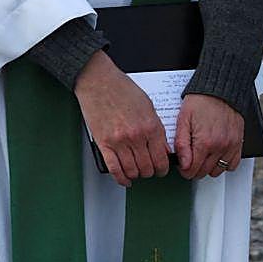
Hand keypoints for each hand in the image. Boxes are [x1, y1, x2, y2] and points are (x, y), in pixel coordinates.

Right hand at [74, 52, 169, 187]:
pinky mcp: (103, 144)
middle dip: (150, 172)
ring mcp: (119, 142)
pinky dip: (121, 178)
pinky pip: (114, 169)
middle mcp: (136, 136)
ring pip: (132, 171)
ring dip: (136, 175)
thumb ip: (156, 128)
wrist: (99, 82)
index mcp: (150, 126)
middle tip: (149, 171)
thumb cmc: (122, 89)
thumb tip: (161, 148)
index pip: (161, 158)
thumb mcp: (148, 106)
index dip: (163, 168)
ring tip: (137, 172)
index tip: (162, 169)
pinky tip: (125, 179)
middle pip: (147, 167)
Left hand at [175, 93, 244, 180]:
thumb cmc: (201, 101)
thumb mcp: (183, 120)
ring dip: (208, 167)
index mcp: (204, 142)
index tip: (182, 164)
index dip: (183, 170)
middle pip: (203, 173)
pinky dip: (224, 164)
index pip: (191, 170)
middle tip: (190, 158)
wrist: (220, 89)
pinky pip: (233, 165)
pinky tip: (217, 155)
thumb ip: (181, 144)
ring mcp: (231, 145)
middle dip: (194, 169)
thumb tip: (183, 164)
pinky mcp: (238, 142)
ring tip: (203, 156)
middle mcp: (219, 146)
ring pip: (217, 171)